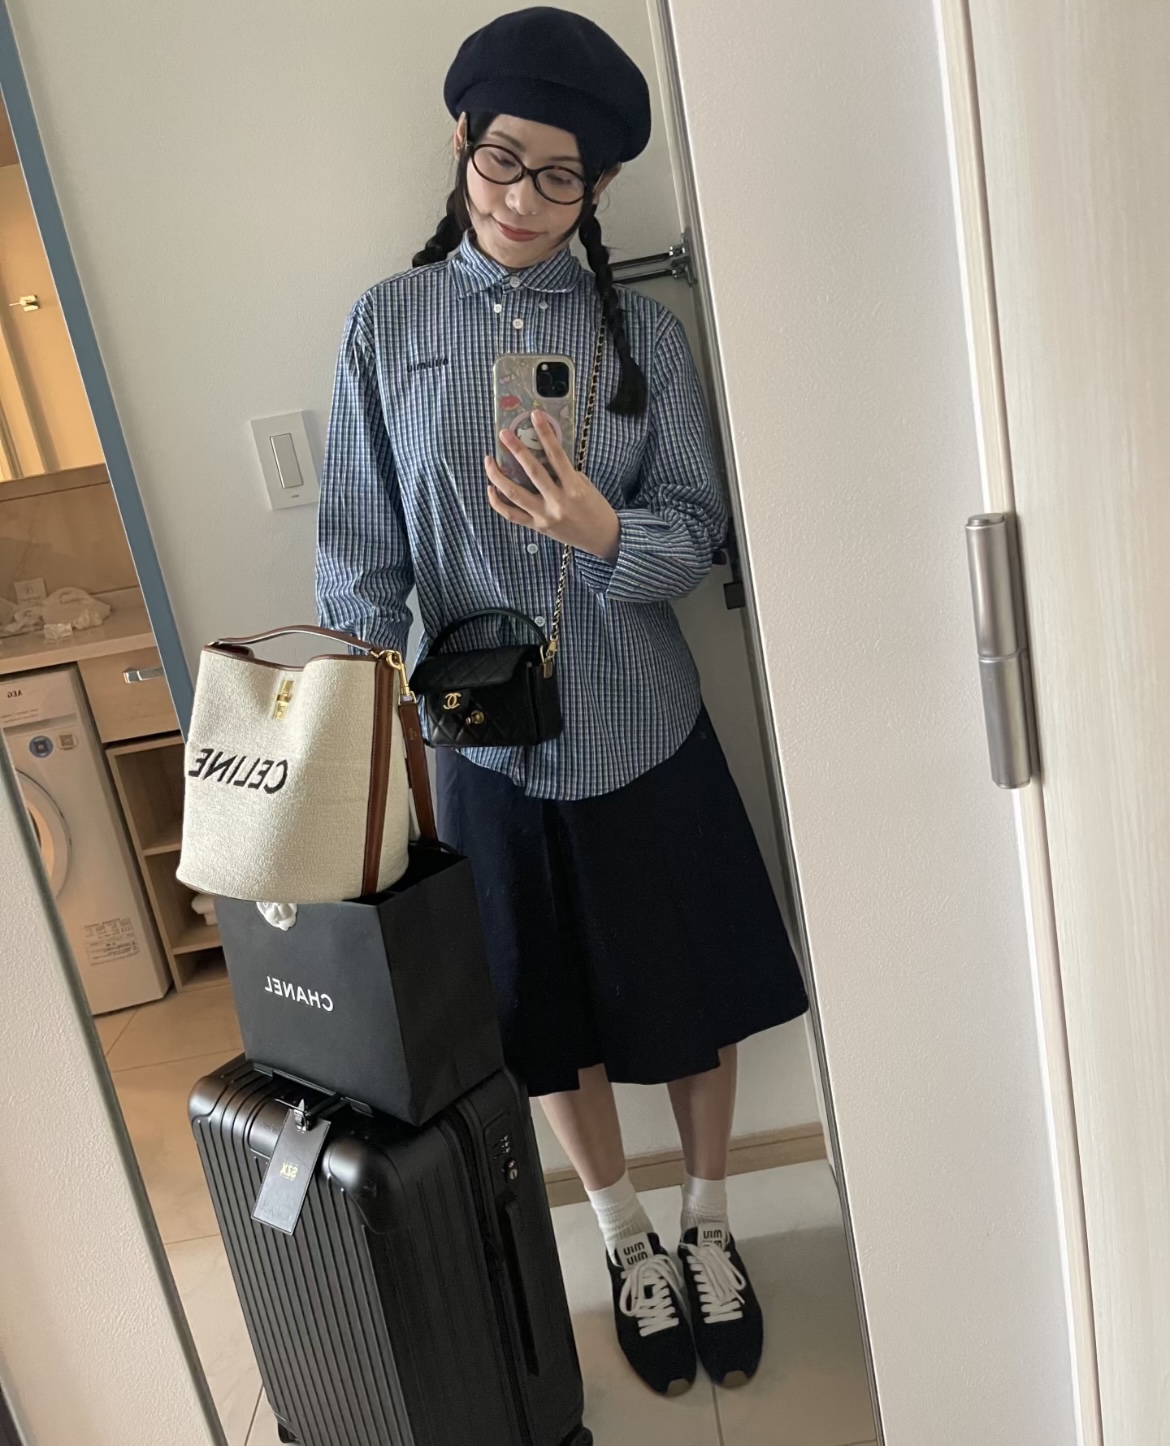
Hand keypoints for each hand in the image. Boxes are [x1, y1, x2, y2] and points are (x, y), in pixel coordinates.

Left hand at [485, 411, 620, 561]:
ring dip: (498, 476)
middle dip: (516, 450)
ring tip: (489, 460)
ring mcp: (544, 516)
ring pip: (514, 495)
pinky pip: (512, 515)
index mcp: (574, 488)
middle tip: (503, 434)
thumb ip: (564, 473)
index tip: (535, 415)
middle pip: (532, 472)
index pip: (557, 455)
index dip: (545, 433)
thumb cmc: (594, 508)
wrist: (601, 538)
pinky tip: (491, 488)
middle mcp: (557, 502)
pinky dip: (498, 502)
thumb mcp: (584, 485)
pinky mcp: (537, 526)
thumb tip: (541, 455)